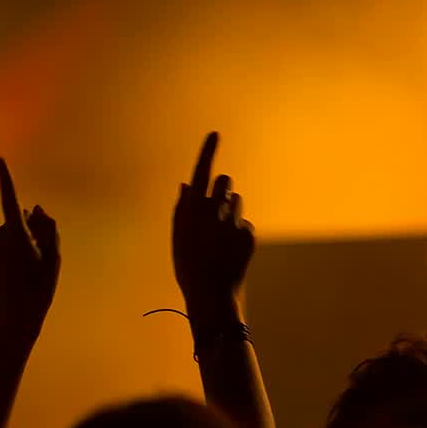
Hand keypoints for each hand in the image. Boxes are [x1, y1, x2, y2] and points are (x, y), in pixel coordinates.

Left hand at [0, 157, 59, 328]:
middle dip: (23, 230)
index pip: (10, 201)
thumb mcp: (53, 257)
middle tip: (34, 257)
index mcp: (18, 237)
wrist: (15, 317)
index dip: (5, 179)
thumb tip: (36, 207)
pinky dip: (1, 254)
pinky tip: (8, 273)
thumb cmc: (39, 287)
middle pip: (12, 222)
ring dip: (12, 244)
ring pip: (3, 236)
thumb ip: (47, 228)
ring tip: (21, 269)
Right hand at [172, 132, 253, 314]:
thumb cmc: (187, 265)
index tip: (215, 134)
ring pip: (236, 202)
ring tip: (219, 236)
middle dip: (221, 188)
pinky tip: (229, 250)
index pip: (203, 169)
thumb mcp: (178, 236)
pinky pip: (244, 224)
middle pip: (225, 181)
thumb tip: (186, 185)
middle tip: (215, 207)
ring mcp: (234, 221)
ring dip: (229, 211)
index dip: (208, 150)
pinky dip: (237, 232)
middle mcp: (215, 209)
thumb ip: (182, 208)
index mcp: (194, 208)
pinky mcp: (248, 234)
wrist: (211, 293)